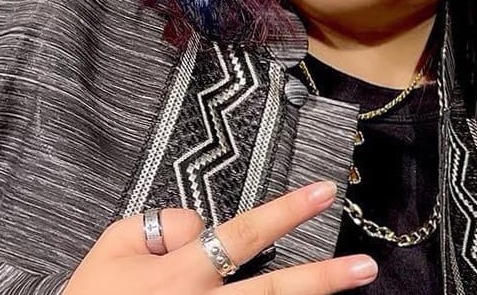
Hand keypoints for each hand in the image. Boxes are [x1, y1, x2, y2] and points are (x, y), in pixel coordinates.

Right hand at [64, 181, 376, 294]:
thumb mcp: (112, 247)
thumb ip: (162, 224)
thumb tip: (202, 224)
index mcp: (180, 276)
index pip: (245, 234)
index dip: (289, 210)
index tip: (325, 191)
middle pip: (275, 291)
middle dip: (323, 278)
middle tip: (364, 266)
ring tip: (353, 284)